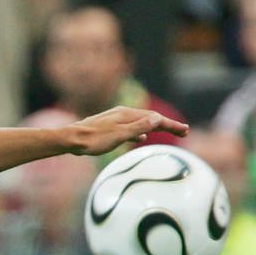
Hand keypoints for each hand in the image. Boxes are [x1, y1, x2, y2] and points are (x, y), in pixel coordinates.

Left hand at [68, 106, 187, 156]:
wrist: (69, 140)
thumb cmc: (93, 140)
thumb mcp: (119, 135)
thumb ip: (139, 127)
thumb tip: (158, 118)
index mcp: (127, 115)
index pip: (155, 119)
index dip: (171, 125)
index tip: (185, 130)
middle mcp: (122, 114)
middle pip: (150, 119)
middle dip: (167, 125)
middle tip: (184, 131)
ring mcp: (114, 120)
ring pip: (140, 123)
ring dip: (154, 128)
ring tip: (166, 132)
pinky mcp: (107, 127)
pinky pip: (129, 128)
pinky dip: (139, 132)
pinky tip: (139, 138)